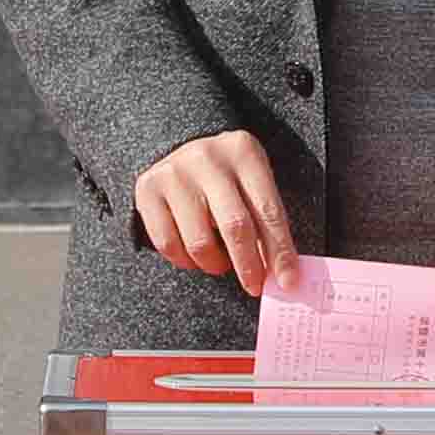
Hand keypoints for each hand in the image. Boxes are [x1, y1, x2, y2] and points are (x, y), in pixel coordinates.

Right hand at [132, 128, 297, 294]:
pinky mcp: (147, 189)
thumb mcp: (252, 182)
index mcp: (244, 151)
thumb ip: (266, 221)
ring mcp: (175, 172)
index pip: (268, 211)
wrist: (178, 147)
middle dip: (249, 265)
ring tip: (221, 264)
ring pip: (199, 241)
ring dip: (215, 265)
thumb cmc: (227, 175)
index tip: (287, 282)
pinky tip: (195, 257)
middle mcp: (208, 157)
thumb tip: (282, 274)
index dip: (280, 251)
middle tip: (254, 286)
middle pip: (235, 226)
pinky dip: (185, 261)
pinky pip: (167, 243)